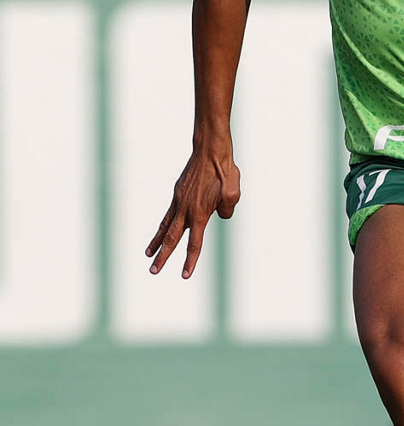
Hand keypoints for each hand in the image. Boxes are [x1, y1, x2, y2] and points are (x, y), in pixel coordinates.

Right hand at [146, 150, 240, 277]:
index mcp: (200, 213)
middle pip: (172, 238)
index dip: (190, 260)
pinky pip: (168, 213)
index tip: (184, 275)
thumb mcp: (233, 193)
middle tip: (153, 271)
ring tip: (148, 254)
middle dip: (162, 256)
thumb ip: (227, 210)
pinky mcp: (178, 192)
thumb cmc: (224, 171)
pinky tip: (162, 230)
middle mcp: (186, 209)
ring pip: (165, 226)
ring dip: (157, 241)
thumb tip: (220, 216)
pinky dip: (163, 224)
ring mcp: (179, 200)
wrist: (210, 150)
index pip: (194, 243)